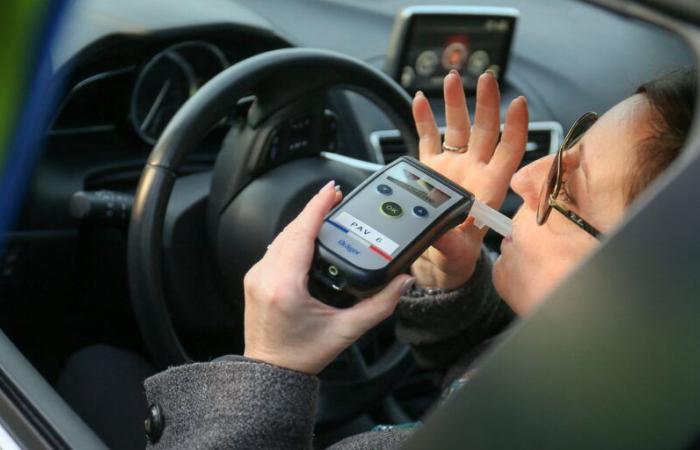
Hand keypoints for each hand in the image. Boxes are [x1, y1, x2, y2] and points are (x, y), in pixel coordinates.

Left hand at [243, 181, 413, 374]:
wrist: (270, 372)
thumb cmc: (301, 355)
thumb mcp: (346, 331)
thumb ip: (379, 305)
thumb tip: (402, 281)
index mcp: (285, 285)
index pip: (301, 232)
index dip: (317, 207)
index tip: (332, 191)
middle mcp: (265, 276)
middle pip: (291, 229)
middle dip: (313, 210)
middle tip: (335, 198)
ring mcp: (256, 276)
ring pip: (280, 236)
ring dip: (302, 222)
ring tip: (325, 213)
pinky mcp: (254, 279)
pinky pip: (274, 248)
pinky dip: (292, 236)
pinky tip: (307, 235)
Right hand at [411, 70, 528, 288]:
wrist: (437, 259)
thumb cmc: (455, 257)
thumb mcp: (456, 252)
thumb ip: (449, 240)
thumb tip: (439, 229)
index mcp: (489, 186)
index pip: (508, 151)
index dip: (515, 127)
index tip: (518, 103)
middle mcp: (473, 171)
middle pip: (484, 130)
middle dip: (486, 103)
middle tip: (486, 79)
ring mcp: (452, 167)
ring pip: (457, 128)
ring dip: (455, 103)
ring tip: (452, 79)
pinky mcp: (430, 169)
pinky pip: (429, 139)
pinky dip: (424, 119)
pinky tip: (420, 101)